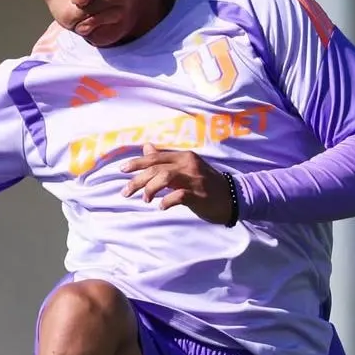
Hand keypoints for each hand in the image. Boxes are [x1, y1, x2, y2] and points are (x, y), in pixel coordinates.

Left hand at [120, 143, 234, 225]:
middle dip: (137, 180)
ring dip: (150, 189)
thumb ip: (165, 159)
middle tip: (125, 193)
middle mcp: (188, 164)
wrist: (233, 197)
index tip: (122, 170)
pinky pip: (179, 195)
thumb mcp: (186, 167)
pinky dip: (167, 201)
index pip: (155, 157)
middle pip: (156, 168)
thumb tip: (146, 147)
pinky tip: (161, 207)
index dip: (137, 163)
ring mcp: (194, 179)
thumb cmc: (206, 183)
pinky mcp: (199, 194)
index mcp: (183, 157)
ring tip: (145, 200)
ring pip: (165, 177)